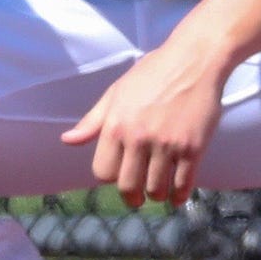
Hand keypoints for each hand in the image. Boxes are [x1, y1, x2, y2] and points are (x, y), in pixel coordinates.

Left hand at [58, 36, 230, 207]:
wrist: (193, 61)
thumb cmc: (151, 74)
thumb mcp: (115, 93)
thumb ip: (92, 122)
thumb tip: (67, 141)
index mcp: (116, 126)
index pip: (103, 172)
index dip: (110, 178)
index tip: (118, 176)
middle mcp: (139, 138)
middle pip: (128, 186)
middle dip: (131, 197)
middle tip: (136, 199)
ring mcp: (167, 145)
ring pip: (156, 189)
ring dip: (156, 196)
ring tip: (157, 193)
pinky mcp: (193, 148)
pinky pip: (184, 183)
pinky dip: (179, 195)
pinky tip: (177, 195)